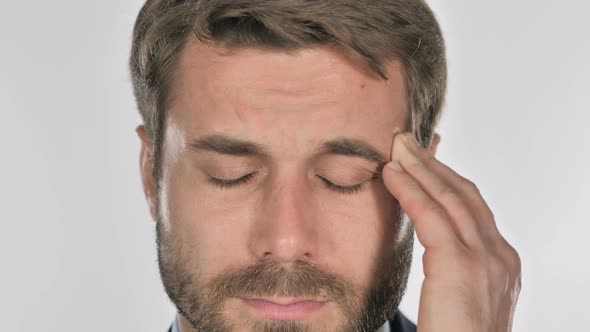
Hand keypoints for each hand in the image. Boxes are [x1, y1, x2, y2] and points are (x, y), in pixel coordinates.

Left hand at [381, 131, 520, 331]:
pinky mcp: (459, 265)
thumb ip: (455, 270)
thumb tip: (436, 249)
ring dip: (420, 168)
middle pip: (464, 195)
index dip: (448, 180)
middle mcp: (499, 255)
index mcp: (502, 263)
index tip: (425, 161)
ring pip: (449, 198)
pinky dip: (409, 190)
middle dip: (434, 165)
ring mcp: (484, 258)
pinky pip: (430, 216)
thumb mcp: (462, 298)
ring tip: (396, 147)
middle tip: (408, 142)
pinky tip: (391, 175)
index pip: (473, 209)